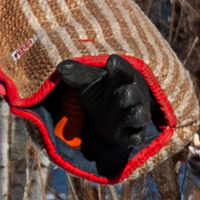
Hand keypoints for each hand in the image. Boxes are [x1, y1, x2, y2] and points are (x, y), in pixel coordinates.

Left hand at [49, 56, 164, 181]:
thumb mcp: (89, 83)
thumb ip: (78, 74)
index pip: (123, 70)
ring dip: (133, 114)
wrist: (114, 115)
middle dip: (129, 94)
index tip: (112, 61)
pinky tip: (130, 138)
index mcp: (123, 78)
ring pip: (137, 115)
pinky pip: (136, 137)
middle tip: (123, 92)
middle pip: (133, 93)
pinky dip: (133, 137)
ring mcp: (135, 115)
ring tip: (126, 113)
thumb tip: (61, 67)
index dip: (118, 67)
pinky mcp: (133, 135)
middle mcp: (133, 96)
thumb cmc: (103, 92)